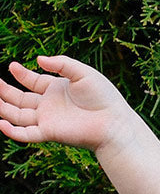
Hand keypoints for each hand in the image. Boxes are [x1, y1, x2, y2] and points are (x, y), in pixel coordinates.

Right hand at [0, 55, 130, 153]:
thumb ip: (61, 64)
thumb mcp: (82, 72)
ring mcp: (48, 120)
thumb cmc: (103, 97)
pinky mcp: (49, 133)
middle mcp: (49, 105)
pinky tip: (1, 123)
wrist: (113, 121)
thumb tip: (38, 59)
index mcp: (57, 89)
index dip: (21, 74)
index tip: (12, 66)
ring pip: (18, 115)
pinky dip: (12, 131)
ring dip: (3, 109)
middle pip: (20, 99)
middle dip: (5, 91)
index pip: (33, 82)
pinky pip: (26, 134)